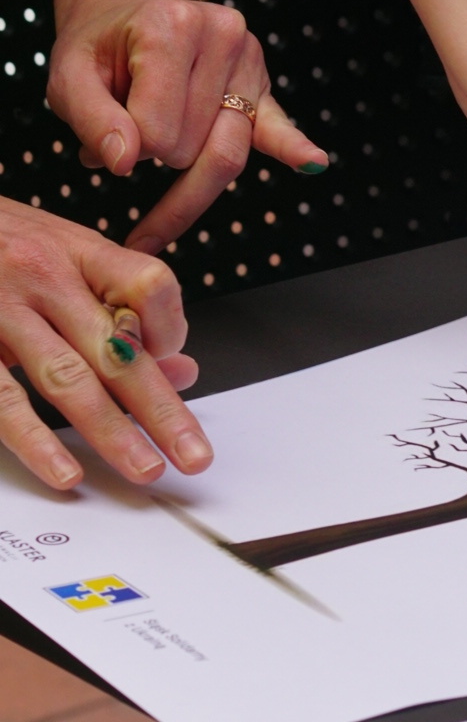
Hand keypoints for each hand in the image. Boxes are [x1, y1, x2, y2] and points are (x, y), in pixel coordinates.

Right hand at [0, 196, 211, 488]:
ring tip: (144, 467)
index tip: (177, 365)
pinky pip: (2, 398)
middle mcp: (43, 275)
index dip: (170, 329)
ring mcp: (0, 308)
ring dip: (110, 431)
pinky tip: (63, 471)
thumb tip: (182, 369)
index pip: (149, 284)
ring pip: (65, 378)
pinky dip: (34, 439)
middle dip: (162, 409)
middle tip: (194, 455)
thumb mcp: (62, 254)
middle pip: (116, 347)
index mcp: (78, 250)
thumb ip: (118, 307)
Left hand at [48, 0, 328, 254]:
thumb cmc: (100, 46)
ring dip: (186, 159)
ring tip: (159, 127)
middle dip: (155, 155)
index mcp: (170, 25)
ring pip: (224, 153)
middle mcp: (221, 34)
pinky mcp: (263, 85)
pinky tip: (311, 159)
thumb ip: (91, 121)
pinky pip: (278, 127)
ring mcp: (249, 59)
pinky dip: (293, 147)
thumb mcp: (69, 75)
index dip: (123, 147)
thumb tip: (123, 164)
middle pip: (192, 150)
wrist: (130, 9)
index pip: (154, 134)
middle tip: (131, 121)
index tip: (107, 128)